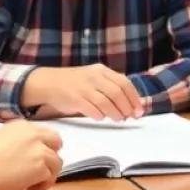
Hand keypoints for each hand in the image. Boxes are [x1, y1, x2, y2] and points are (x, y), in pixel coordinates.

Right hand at [0, 122, 63, 189]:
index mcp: (23, 125)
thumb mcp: (0, 138)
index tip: (34, 157)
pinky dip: (42, 185)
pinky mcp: (41, 168)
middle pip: (56, 142)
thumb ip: (16, 141)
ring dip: (47, 174)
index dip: (41, 146)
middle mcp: (35, 134)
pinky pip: (49, 178)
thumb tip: (24, 153)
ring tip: (32, 183)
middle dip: (51, 155)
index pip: (43, 133)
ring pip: (56, 162)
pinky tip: (30, 189)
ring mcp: (40, 151)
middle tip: (41, 168)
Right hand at [22, 65, 143, 121]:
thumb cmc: (75, 83)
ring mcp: (84, 87)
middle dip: (127, 107)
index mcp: (101, 71)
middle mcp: (94, 77)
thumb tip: (130, 104)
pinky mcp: (75, 98)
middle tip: (130, 117)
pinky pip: (91, 108)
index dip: (134, 98)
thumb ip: (110, 87)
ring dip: (115, 113)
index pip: (124, 82)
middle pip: (117, 92)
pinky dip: (99, 115)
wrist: (49, 82)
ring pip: (106, 101)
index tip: (140, 110)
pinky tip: (101, 118)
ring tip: (119, 119)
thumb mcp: (94, 78)